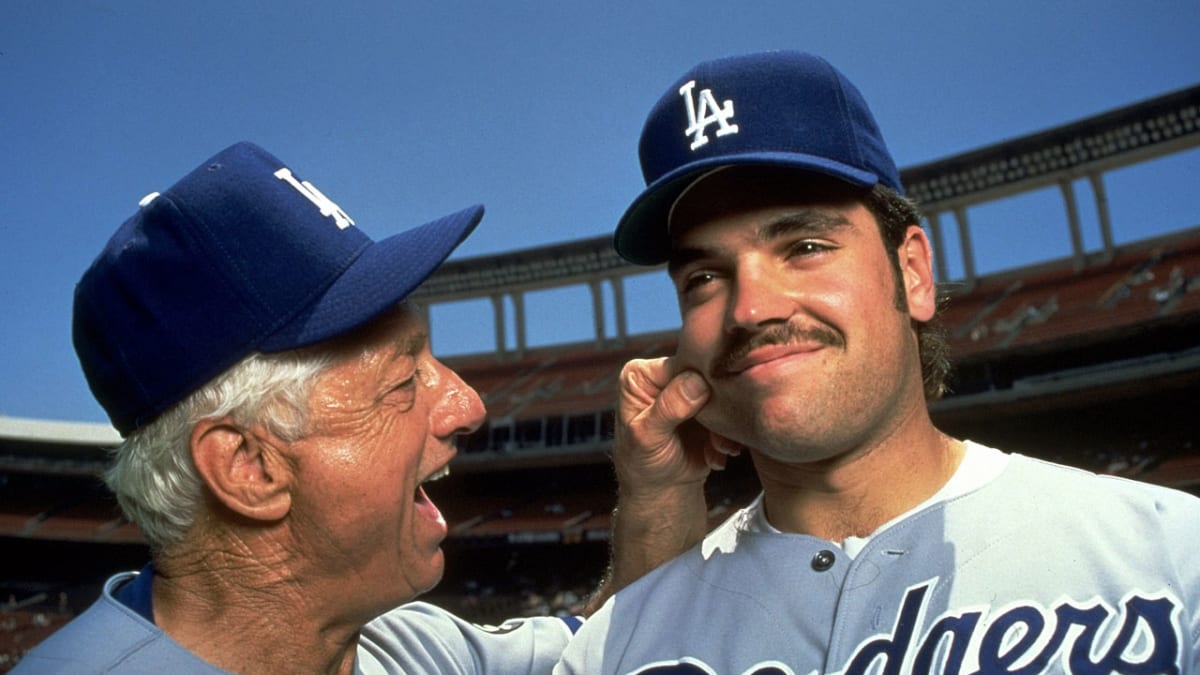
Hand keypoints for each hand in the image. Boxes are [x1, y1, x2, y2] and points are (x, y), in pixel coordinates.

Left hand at [613, 356, 739, 496]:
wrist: (660, 492)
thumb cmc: (641, 465)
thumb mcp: (647, 437)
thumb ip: (668, 408)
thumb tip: (696, 382)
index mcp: (641, 375)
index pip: (681, 363)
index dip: (702, 381)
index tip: (711, 406)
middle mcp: (664, 377)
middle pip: (706, 376)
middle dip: (717, 407)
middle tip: (717, 438)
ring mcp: (688, 393)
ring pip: (722, 396)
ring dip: (724, 427)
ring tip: (718, 450)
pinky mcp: (707, 410)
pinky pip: (729, 413)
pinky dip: (727, 437)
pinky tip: (716, 456)